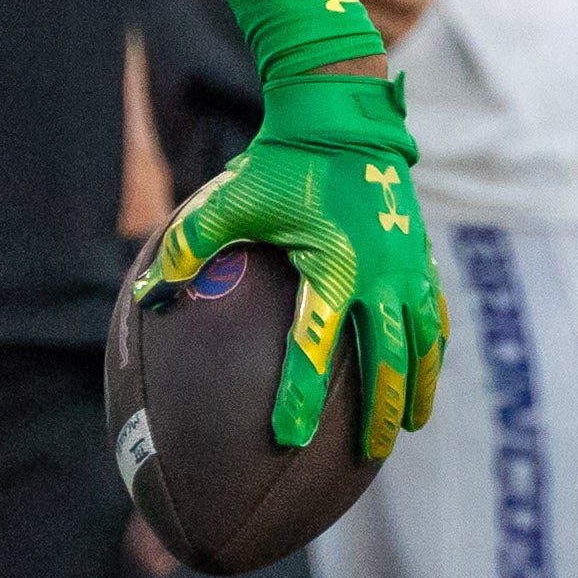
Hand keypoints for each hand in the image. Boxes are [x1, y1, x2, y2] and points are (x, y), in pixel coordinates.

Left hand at [147, 70, 440, 458]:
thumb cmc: (278, 164)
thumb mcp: (226, 201)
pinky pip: (433, 313)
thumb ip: (186, 248)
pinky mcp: (420, 256)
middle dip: (378, 413)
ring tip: (410, 428)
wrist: (342, 121)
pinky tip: (426, 374)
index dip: (300, 398)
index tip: (289, 439)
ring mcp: (407, 267)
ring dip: (417, 388)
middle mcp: (379, 274)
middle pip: (386, 361)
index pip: (313, 348)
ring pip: (422, 343)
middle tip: (367, 457)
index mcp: (332, 268)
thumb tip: (144, 296)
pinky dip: (432, 348)